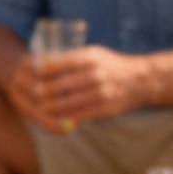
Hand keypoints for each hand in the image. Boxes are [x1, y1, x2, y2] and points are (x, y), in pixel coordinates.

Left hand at [24, 47, 148, 127]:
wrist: (140, 80)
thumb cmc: (110, 66)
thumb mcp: (94, 54)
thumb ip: (72, 59)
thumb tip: (43, 63)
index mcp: (90, 57)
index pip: (61, 63)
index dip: (45, 70)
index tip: (32, 74)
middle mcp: (96, 73)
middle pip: (63, 84)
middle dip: (46, 91)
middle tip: (33, 94)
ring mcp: (102, 91)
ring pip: (71, 101)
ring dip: (53, 107)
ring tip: (42, 108)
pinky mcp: (106, 107)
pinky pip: (82, 114)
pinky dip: (68, 118)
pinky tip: (58, 118)